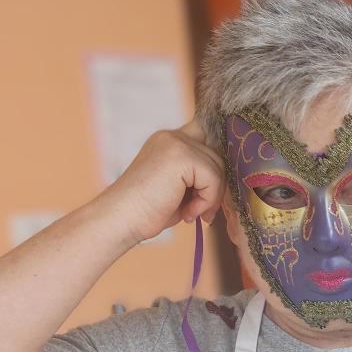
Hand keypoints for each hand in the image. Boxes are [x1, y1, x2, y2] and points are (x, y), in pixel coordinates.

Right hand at [101, 119, 225, 243]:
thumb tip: (228, 176)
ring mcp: (176, 143)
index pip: (207, 132)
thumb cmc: (149, 211)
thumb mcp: (179, 187)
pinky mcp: (181, 156)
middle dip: (216, 186)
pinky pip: (213, 177)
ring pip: (218, 167)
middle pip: (217, 155)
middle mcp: (173, 136)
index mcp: (170, 141)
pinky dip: (207, 200)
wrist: (122, 219)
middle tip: (203, 211)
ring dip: (211, 197)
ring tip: (192, 213)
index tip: (218, 181)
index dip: (218, 153)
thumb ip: (198, 175)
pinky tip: (188, 212)